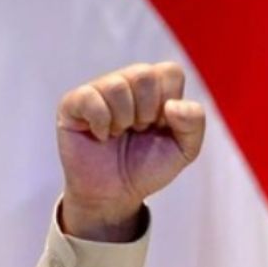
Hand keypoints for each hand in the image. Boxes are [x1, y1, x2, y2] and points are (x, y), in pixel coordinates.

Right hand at [56, 62, 204, 240]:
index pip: (170, 72)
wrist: (116, 194)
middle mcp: (127, 81)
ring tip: (119, 134)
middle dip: (147, 112)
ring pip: (118, 86)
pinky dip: (101, 124)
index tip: (161, 126)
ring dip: (124, 120)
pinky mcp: (73, 103)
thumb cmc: (148, 166)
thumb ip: (194, 123)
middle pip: (144, 74)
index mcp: (155, 87)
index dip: (170, 105)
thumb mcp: (185, 150)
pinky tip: (101, 136)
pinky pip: (90, 98)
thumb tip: (173, 105)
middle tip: (138, 130)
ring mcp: (98, 89)